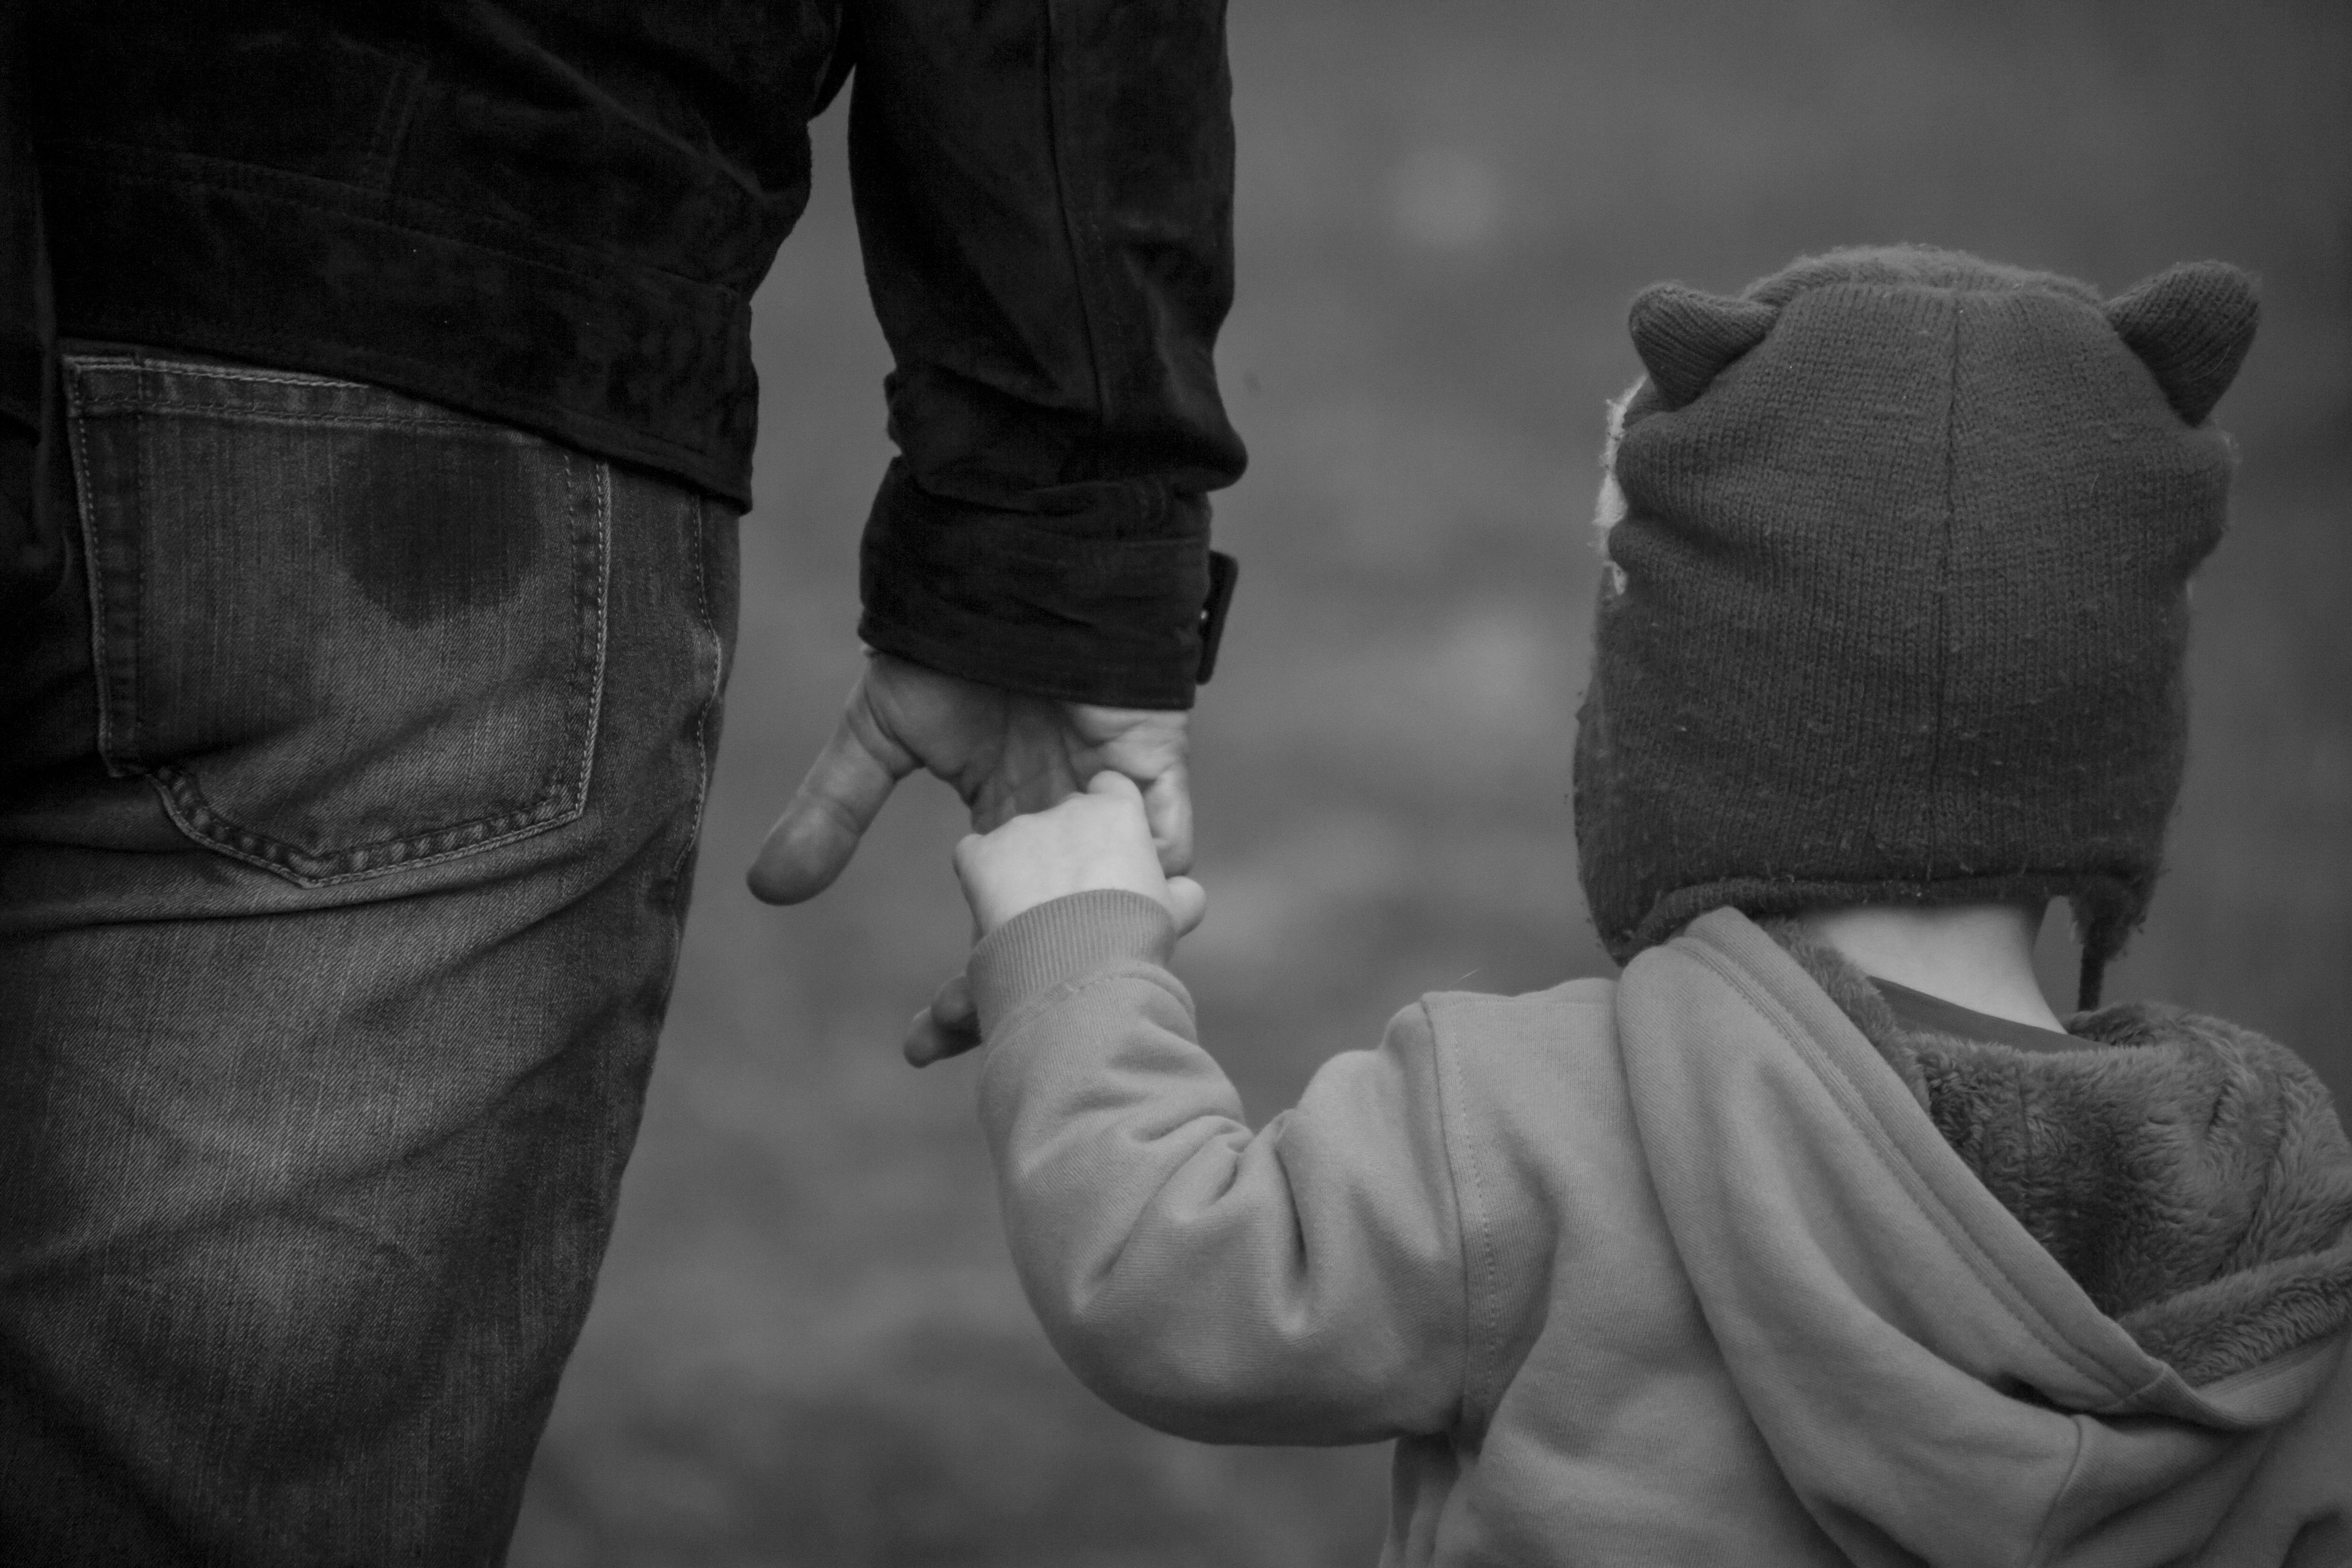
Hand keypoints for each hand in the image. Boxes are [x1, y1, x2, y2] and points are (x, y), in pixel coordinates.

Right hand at [747, 653, 1195, 1065]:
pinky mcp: (1149, 760)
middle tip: (995, 1045)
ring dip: (1099, 949)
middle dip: (1031, 998)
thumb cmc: (947, 636)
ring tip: (1066, 997)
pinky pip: (1169, 831)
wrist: (1002, 563)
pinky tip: (1128, 909)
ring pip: (1122, 901)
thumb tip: (766, 890)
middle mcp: (1064, 824)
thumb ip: (833, 809)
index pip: (996, 934)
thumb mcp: (878, 734)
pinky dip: (1156, 871)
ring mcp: (1112, 797)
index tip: (923, 1047)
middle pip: (1062, 937)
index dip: (966, 996)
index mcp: (1005, 826)